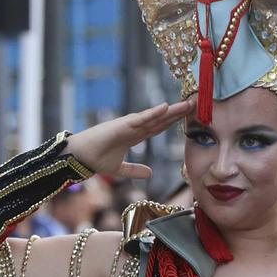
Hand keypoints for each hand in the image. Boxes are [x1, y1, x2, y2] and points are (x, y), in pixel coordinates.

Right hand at [66, 99, 191, 179]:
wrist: (80, 157)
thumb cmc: (96, 160)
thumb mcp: (120, 169)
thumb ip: (134, 170)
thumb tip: (150, 173)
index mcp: (134, 136)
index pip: (158, 127)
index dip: (173, 122)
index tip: (188, 116)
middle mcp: (134, 127)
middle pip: (161, 119)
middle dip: (178, 113)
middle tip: (196, 104)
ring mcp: (128, 125)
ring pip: (154, 117)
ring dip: (171, 110)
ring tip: (187, 103)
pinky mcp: (121, 125)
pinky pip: (140, 118)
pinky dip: (153, 113)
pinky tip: (166, 107)